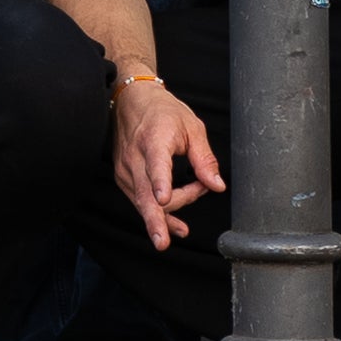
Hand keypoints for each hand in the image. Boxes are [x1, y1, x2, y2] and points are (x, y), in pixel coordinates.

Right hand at [108, 68, 224, 248]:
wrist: (132, 100)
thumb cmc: (163, 111)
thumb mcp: (192, 127)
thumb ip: (204, 159)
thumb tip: (217, 186)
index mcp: (154, 139)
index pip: (156, 164)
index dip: (160, 182)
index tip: (163, 198)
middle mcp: (135, 157)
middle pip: (144, 194)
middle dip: (154, 220)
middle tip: (162, 241)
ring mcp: (126, 170)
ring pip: (146, 202)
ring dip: (173, 208)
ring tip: (197, 191)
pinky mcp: (123, 178)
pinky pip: (140, 201)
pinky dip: (159, 213)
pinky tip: (174, 225)